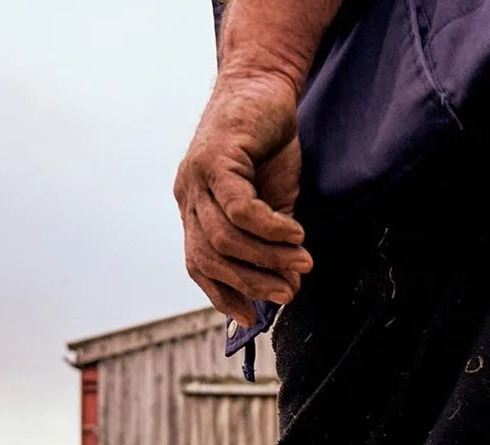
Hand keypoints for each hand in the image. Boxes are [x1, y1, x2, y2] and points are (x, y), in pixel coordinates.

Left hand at [174, 73, 313, 325]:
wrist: (265, 83)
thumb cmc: (268, 144)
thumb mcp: (274, 203)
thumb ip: (274, 243)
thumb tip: (290, 285)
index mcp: (195, 210)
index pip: (199, 266)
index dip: (223, 295)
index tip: (253, 316)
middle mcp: (188, 195)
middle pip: (211, 258)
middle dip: (253, 282)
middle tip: (291, 292)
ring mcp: (196, 176)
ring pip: (225, 237)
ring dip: (267, 257)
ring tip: (301, 262)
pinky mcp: (215, 157)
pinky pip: (239, 208)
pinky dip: (268, 228)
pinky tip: (294, 234)